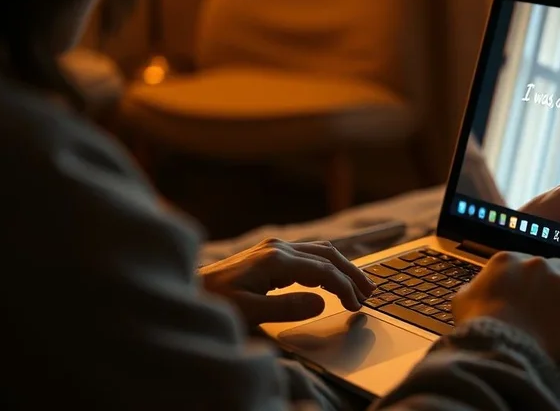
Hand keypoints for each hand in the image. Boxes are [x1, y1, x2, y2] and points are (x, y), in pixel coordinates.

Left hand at [200, 238, 376, 325]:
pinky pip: (309, 255)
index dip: (345, 288)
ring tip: (360, 286)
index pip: (323, 270)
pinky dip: (327, 265)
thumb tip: (322, 302)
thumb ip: (287, 307)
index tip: (358, 306)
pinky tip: (333, 279)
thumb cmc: (215, 303)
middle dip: (352, 272)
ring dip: (342, 267)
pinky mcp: (271, 254)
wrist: (189, 288)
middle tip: (371, 292)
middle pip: (328, 254)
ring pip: (320, 251)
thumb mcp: (249, 311)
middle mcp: (279, 247)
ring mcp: (275, 248)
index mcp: (277, 259)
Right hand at [453, 253, 559, 361]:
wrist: (503, 345)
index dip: (531, 275)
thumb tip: (475, 288)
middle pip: (557, 264)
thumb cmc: (480, 323)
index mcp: (510, 259)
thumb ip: (474, 287)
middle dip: (556, 278)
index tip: (532, 285)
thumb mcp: (464, 299)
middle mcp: (539, 264)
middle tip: (553, 296)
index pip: (528, 260)